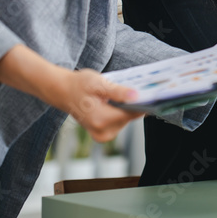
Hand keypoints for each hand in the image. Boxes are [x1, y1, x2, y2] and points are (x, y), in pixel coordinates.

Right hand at [0, 44, 142, 142]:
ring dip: (128, 108)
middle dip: (135, 104)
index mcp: (101, 119)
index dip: (144, 103)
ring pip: (126, 121)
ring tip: (124, 94)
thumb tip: (136, 96)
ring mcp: (102, 134)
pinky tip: (119, 101)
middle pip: (130, 118)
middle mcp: (102, 131)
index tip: (154, 94)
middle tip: (138, 89)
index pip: (132, 114)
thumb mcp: (99, 83)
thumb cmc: (78, 85)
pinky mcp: (102, 134)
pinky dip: (122, 113)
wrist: (62, 91)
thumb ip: (118, 91)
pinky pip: (120, 123)